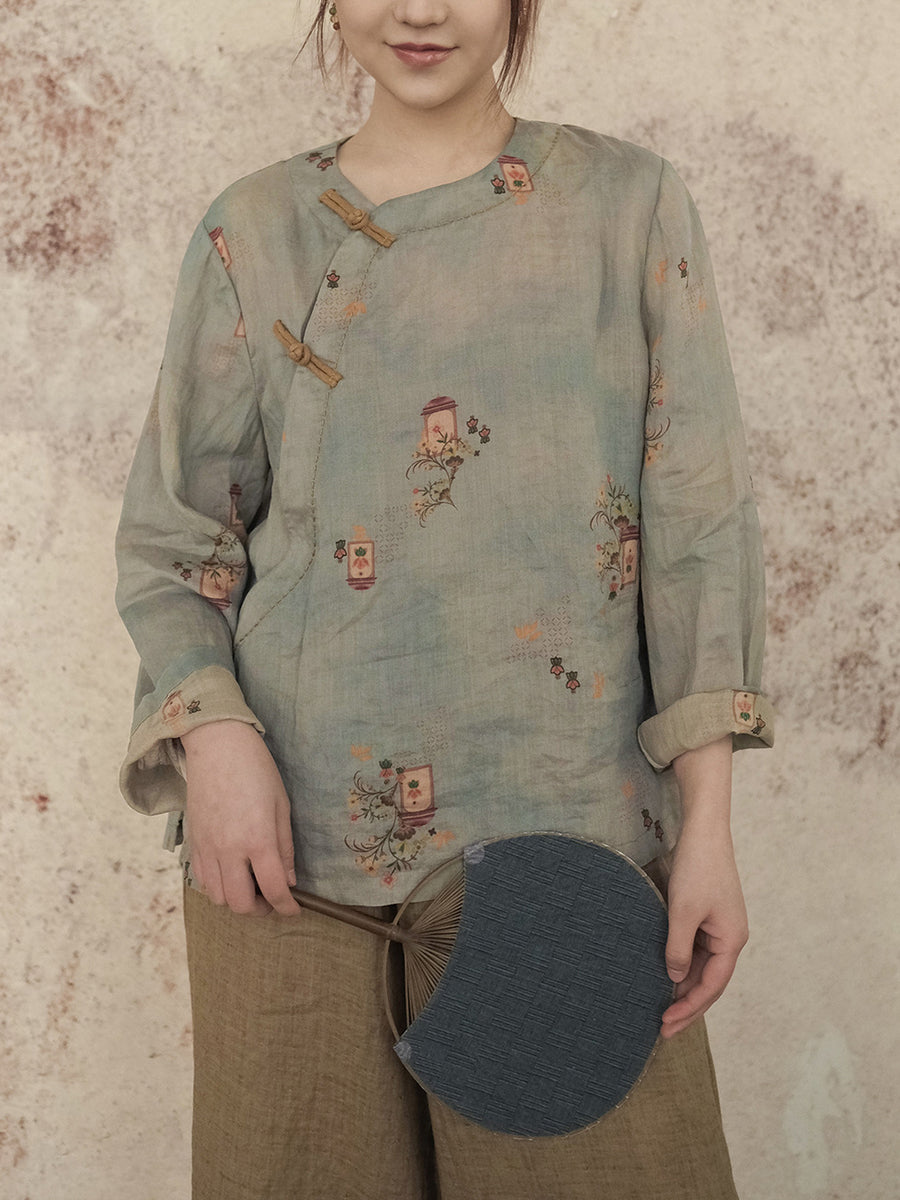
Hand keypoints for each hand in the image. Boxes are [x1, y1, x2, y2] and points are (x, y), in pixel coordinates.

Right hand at [181, 720, 300, 916]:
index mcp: (257, 839)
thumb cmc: (256, 770)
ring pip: (217, 897)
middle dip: (260, 910)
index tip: (294, 909)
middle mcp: (229, 850)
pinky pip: (201, 880)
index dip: (287, 907)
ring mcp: (207, 848)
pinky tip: (231, 874)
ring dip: (236, 901)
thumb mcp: (281, 806)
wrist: (217, 746)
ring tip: (251, 886)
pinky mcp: (193, 843)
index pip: (273, 889)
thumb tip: (288, 881)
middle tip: (272, 899)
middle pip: (240, 904)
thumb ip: (284, 847)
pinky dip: (217, 887)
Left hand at [660, 736, 747, 1037]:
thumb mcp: (683, 912)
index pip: (712, 986)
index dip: (690, 1009)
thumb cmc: (697, 869)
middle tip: (662, 1027)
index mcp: (732, 940)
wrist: (704, 831)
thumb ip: (678, 948)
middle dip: (687, 1005)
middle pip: (709, 981)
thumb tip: (675, 978)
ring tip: (661, 1008)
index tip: (667, 1024)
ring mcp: (720, 926)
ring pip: (703, 967)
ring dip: (684, 986)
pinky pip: (697, 949)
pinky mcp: (709, 914)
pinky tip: (666, 974)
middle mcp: (730, 937)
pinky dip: (683, 965)